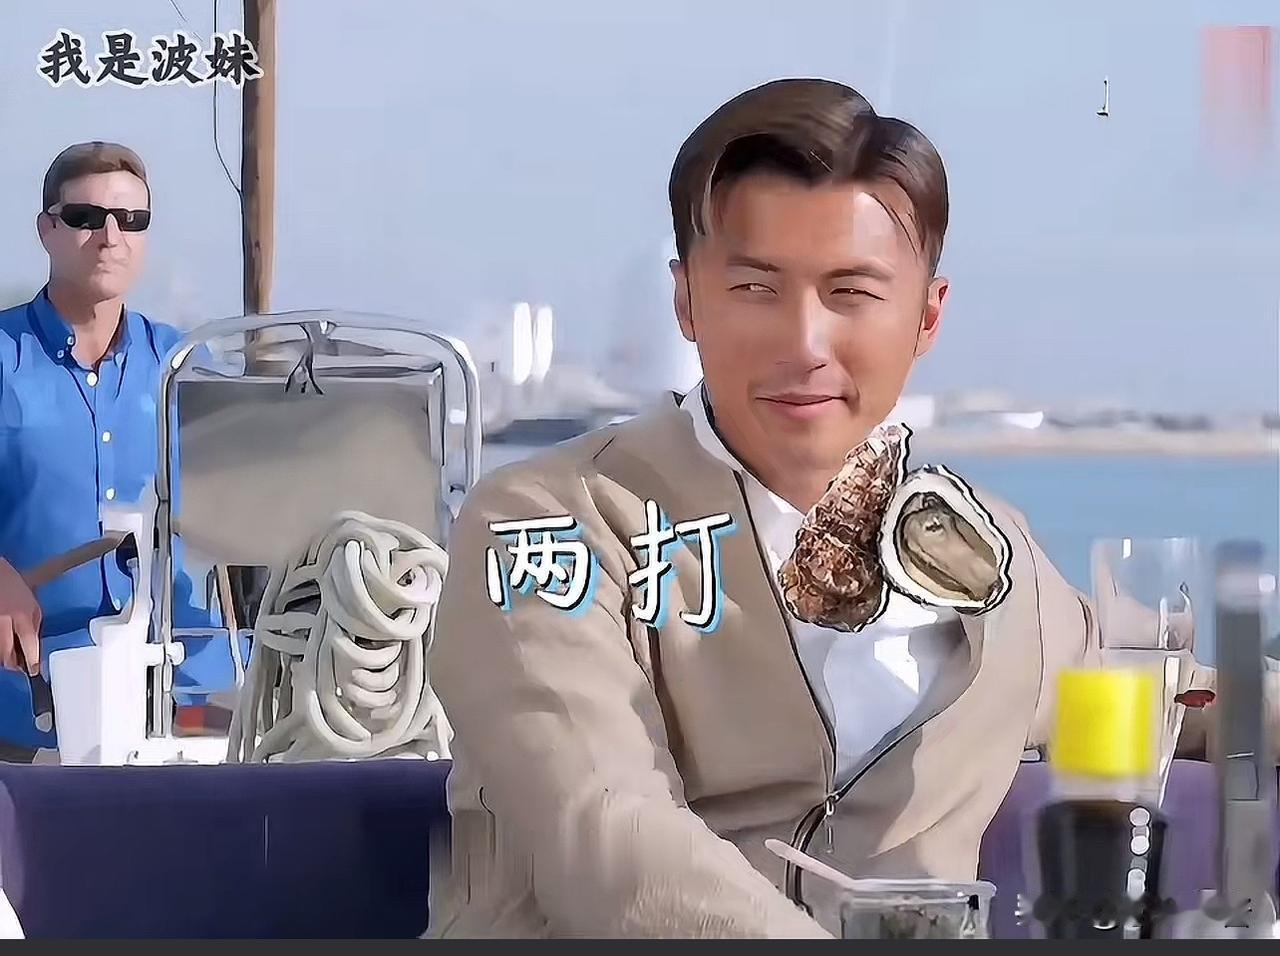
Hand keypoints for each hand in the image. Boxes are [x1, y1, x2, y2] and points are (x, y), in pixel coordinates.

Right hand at [0, 558, 40, 674]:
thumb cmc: (15, 588)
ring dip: (5, 658)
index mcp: (21, 615)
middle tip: (20, 666)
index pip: (29, 644)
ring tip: (13, 656)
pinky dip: (0, 650)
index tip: (34, 670)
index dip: (32, 661)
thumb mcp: (33, 605)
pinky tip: (5, 646)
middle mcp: (3, 622)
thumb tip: (35, 648)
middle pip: (6, 655)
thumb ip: (35, 626)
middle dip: (14, 665)